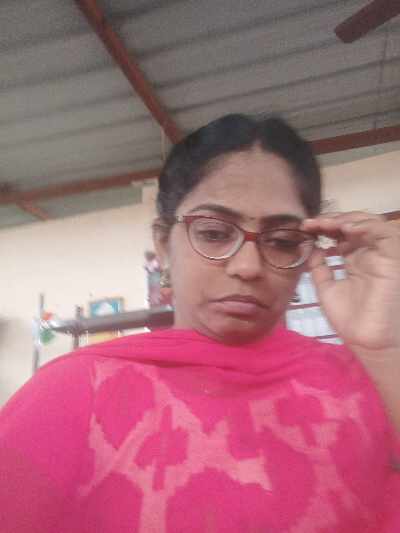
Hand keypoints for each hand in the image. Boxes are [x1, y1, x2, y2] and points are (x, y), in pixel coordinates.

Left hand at [302, 212, 399, 352]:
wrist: (366, 340)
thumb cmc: (350, 319)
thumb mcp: (326, 289)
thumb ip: (319, 268)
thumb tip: (312, 248)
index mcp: (354, 260)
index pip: (341, 235)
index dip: (323, 227)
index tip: (304, 227)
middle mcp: (368, 254)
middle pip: (354, 226)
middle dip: (332, 220)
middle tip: (312, 223)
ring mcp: (381, 255)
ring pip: (370, 224)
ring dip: (347, 219)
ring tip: (326, 223)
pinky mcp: (392, 258)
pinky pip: (384, 234)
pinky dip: (366, 226)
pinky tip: (346, 229)